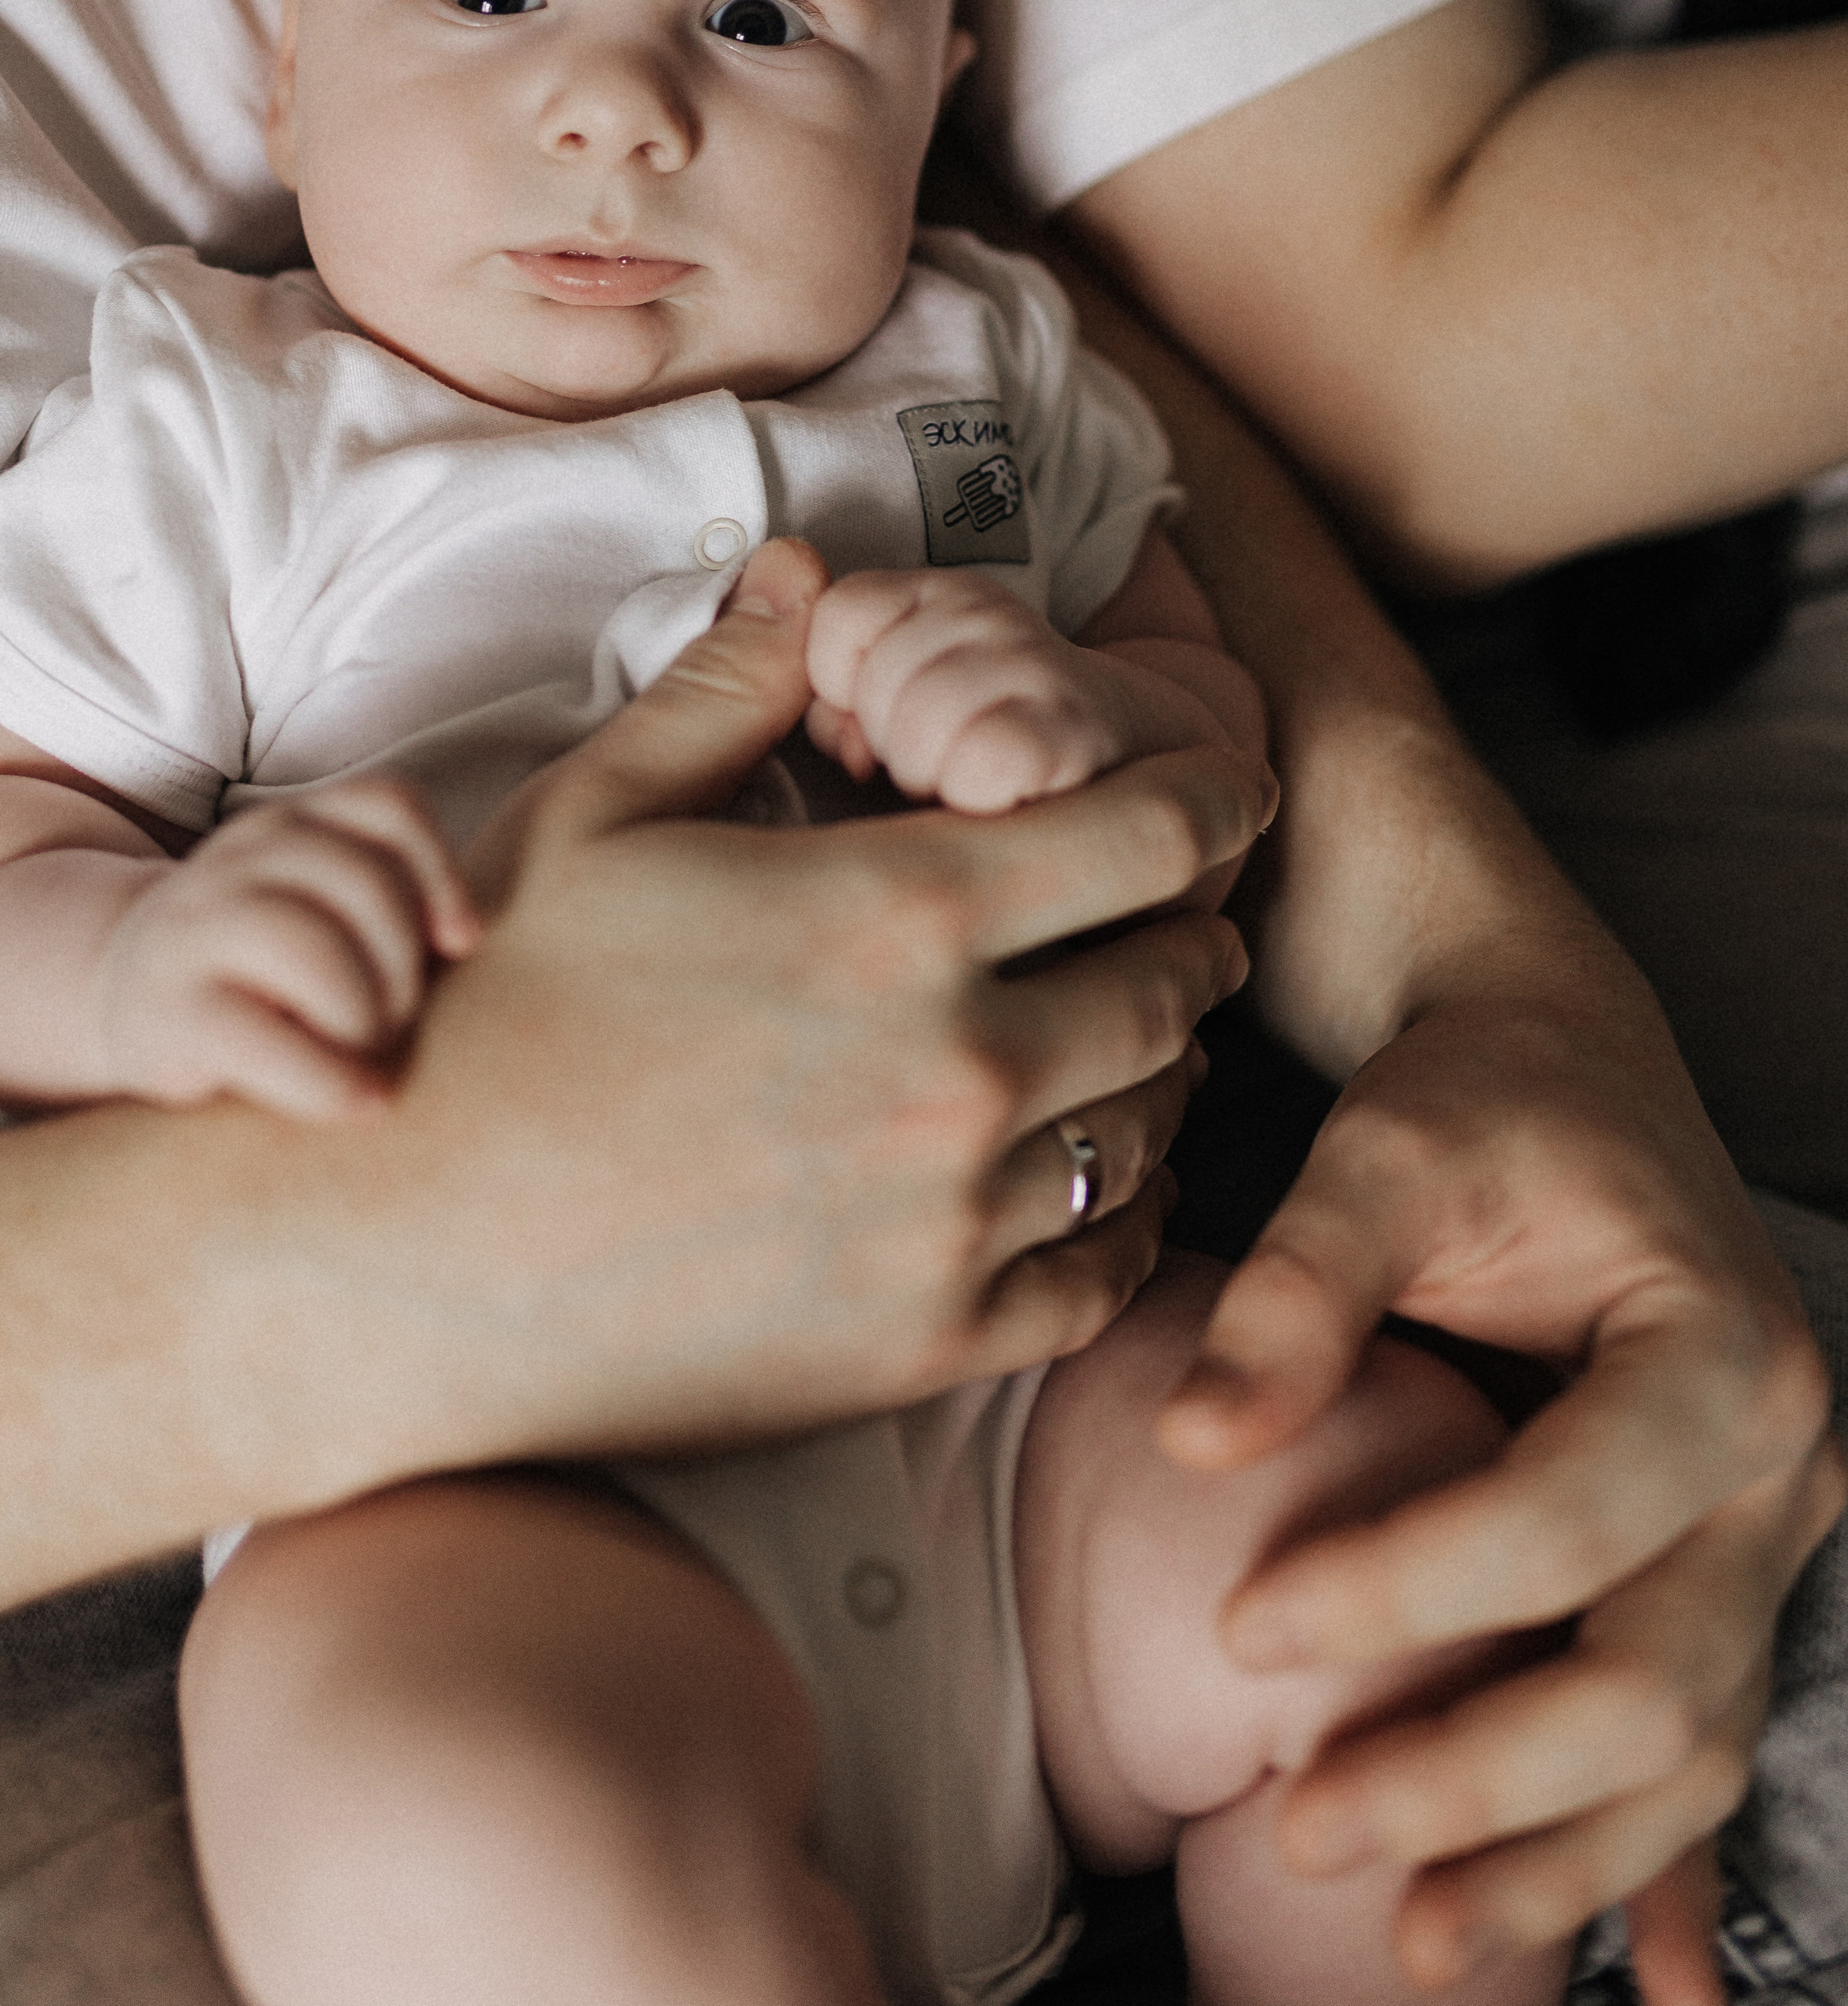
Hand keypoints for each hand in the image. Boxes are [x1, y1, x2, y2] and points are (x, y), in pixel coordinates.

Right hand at [95, 780, 480, 1117]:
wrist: (122, 1000)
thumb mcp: (321, 908)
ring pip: (314, 947)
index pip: (387, 807)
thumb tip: (466, 942)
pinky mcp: (169, 1011)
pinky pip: (264, 1038)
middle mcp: (240, 857)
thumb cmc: (266, 969)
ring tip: (367, 1059)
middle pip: (365, 882)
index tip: (459, 945)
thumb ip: (389, 906)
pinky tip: (356, 1102)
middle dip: (403, 966)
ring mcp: (196, 926)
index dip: (439, 873)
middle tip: (396, 1025)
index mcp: (291, 824)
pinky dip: (328, 1080)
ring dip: (367, 1016)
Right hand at [387, 539, 1275, 1456]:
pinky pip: (1105, 1271)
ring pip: (1155, 1121)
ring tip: (1118, 1027)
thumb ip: (733, 686)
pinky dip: (1123, 1211)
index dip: (1213, 794)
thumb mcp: (596, 812)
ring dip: (1159, 1061)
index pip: (1154, 830)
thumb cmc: (485, 1007)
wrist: (393, 1254)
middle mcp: (962, 1063)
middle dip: (1189, 922)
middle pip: (1182, 974)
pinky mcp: (926, 1343)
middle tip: (1163, 905)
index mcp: (900, 909)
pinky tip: (1085, 1173)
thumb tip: (808, 573)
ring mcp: (952, 1219)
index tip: (1226, 786)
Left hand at [804, 565, 1212, 812]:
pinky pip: (982, 764)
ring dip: (934, 778)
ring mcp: (1034, 661)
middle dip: (890, 745)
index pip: (838, 614)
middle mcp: (986, 610)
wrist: (1143, 768)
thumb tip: (836, 731)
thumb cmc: (997, 752)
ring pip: (919, 728)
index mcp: (934, 594)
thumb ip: (841, 707)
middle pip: (875, 681)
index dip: (839, 684)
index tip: (878, 727)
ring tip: (973, 785)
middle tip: (943, 763)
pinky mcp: (1075, 728)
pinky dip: (980, 799)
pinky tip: (1006, 802)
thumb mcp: (903, 711)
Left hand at [1156, 980, 1842, 1988]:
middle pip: (1651, 1678)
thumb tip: (1198, 1445)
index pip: (1564, 1520)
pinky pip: (1709, 1747)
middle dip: (1480, 1776)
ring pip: (1687, 1750)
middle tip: (1305, 1828)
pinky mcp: (1722, 1580)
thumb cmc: (1476, 1100)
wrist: (1560, 1064)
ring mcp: (1767, 1542)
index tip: (1243, 1632)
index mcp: (1717, 1353)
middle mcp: (1777, 1469)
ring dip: (1557, 1860)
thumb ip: (1299, 1292)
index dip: (1405, 1594)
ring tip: (1413, 1941)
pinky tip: (1659, 1992)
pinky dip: (1673, 1875)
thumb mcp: (1386, 1155)